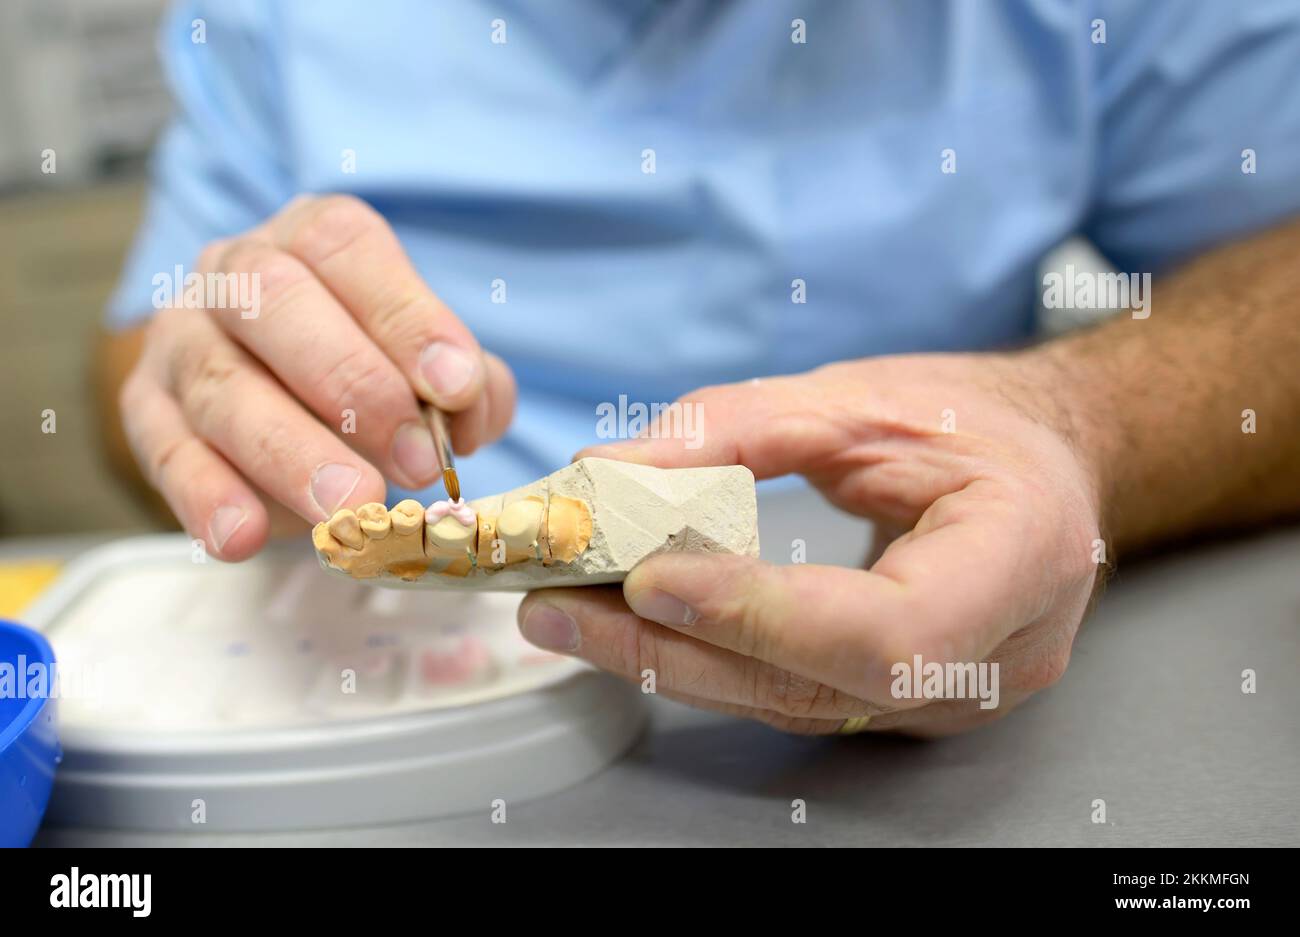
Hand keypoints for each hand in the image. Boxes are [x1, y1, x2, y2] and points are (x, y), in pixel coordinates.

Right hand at [119, 194, 515, 558]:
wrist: (275, 381)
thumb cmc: (368, 363)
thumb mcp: (424, 360)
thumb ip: (464, 382)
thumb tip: (472, 411)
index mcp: (308, 238)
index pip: (344, 246)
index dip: (404, 316)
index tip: (455, 386)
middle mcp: (234, 273)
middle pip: (272, 301)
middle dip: (351, 383)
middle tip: (417, 460)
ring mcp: (181, 339)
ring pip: (222, 385)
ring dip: (290, 453)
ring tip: (350, 507)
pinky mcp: (148, 410)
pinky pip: (167, 451)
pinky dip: (206, 496)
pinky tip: (244, 537)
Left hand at [518, 353, 1102, 735]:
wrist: (1044, 467)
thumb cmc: (975, 423)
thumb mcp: (864, 397)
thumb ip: (736, 429)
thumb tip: (608, 471)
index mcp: (1022, 561)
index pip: (887, 632)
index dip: (763, 615)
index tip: (650, 577)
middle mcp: (995, 659)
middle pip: (819, 686)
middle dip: (676, 649)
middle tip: (561, 605)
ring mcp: (951, 699)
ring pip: (791, 703)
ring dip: (671, 662)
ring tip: (571, 615)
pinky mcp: (901, 703)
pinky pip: (794, 694)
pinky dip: (709, 661)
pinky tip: (636, 629)